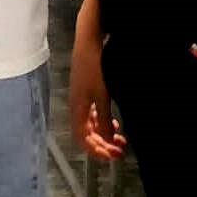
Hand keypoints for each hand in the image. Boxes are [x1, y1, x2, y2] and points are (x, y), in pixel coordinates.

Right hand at [69, 10, 125, 160]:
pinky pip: (93, 114)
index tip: (112, 156)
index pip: (82, 138)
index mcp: (77, 108)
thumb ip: (104, 119)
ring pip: (91, 124)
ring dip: (104, 134)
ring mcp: (82, 97)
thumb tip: (107, 140)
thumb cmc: (95, 67)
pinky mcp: (87, 90)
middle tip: (119, 150)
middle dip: (102, 144)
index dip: (96, 150)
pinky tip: (114, 123)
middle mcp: (77, 105)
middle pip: (86, 133)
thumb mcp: (102, 95)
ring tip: (119, 139)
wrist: (90, 40)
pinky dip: (103, 122)